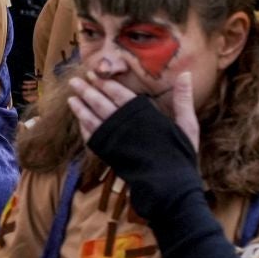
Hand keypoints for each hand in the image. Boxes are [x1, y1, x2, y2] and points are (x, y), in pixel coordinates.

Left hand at [69, 70, 200, 154]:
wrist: (167, 184)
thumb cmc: (180, 154)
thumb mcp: (187, 124)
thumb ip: (183, 99)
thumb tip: (185, 74)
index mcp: (142, 114)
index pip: (118, 93)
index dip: (105, 83)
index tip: (93, 73)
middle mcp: (123, 124)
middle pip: (99, 103)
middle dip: (86, 91)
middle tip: (74, 81)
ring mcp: (113, 140)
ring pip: (91, 119)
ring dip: (80, 108)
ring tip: (71, 98)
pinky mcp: (107, 154)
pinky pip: (91, 137)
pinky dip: (83, 127)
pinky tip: (80, 121)